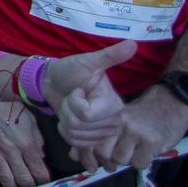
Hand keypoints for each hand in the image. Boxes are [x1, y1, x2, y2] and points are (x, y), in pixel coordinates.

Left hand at [45, 42, 133, 157]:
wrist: (53, 83)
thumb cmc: (70, 71)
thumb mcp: (87, 62)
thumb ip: (110, 56)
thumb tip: (133, 43)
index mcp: (114, 104)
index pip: (87, 115)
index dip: (74, 102)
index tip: (77, 90)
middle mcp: (112, 121)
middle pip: (80, 126)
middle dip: (68, 110)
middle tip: (72, 97)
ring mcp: (102, 133)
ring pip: (75, 136)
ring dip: (65, 120)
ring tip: (71, 107)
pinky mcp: (91, 140)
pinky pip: (74, 143)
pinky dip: (65, 131)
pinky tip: (69, 119)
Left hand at [82, 85, 187, 171]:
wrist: (171, 101)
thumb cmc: (143, 114)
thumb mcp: (119, 120)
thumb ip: (97, 136)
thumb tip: (73, 156)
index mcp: (109, 117)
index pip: (91, 142)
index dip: (92, 154)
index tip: (96, 160)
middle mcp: (119, 123)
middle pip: (104, 153)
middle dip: (110, 159)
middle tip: (122, 154)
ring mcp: (135, 131)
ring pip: (121, 159)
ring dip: (128, 159)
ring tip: (136, 150)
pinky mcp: (151, 140)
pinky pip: (139, 162)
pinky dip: (142, 161)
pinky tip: (147, 151)